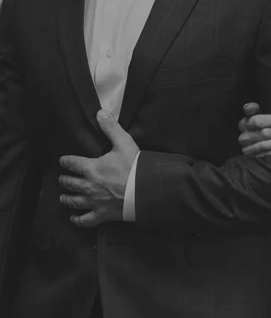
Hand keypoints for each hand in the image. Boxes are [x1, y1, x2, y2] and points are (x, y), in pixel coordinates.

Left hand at [58, 110, 138, 227]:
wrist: (146, 191)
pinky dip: (77, 220)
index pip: (71, 163)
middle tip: (63, 178)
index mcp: (91, 168)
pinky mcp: (102, 215)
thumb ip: (111, 128)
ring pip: (73, 201)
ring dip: (66, 198)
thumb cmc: (135, 167)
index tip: (62, 161)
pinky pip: (85, 220)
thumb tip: (100, 113)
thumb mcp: (124, 143)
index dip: (65, 161)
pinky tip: (74, 218)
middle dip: (64, 179)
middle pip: (69, 183)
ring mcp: (93, 202)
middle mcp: (88, 186)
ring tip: (63, 197)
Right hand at [238, 102, 270, 156]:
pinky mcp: (255, 159)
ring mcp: (248, 150)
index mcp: (243, 124)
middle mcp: (244, 138)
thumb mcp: (257, 114)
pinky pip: (269, 155)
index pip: (258, 121)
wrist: (256, 141)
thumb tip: (249, 106)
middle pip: (264, 133)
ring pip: (267, 145)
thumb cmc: (260, 124)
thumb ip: (254, 109)